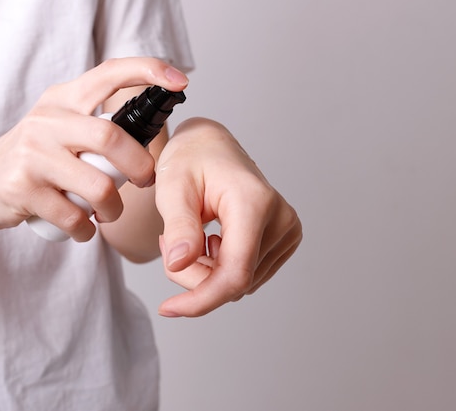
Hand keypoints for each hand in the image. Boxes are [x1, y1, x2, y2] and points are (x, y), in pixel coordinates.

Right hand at [0, 58, 188, 240]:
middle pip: (111, 138)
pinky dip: (87, 230)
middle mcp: (47, 120)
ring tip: (108, 213)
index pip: (109, 73)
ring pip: (98, 186)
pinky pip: (74, 217)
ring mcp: (32, 154)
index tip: (179, 81)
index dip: (148, 70)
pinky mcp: (23, 189)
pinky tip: (83, 228)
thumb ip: (93, 125)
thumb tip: (148, 138)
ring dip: (113, 209)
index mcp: (62, 99)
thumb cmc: (32, 160)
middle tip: (145, 182)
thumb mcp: (57, 128)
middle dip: (140, 167)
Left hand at [155, 118, 301, 316]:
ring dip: (206, 273)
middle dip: (194, 277)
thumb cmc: (191, 160)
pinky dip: (219, 268)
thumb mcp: (173, 188)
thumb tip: (179, 264)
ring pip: (240, 283)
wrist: (209, 146)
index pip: (235, 273)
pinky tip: (207, 241)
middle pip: (235, 282)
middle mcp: (280, 218)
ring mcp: (287, 230)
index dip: (201, 299)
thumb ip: (179, 227)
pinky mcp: (284, 238)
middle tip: (168, 245)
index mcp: (255, 202)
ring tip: (188, 237)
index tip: (169, 308)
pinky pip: (248, 274)